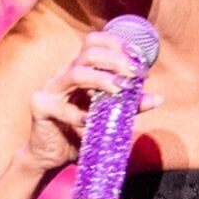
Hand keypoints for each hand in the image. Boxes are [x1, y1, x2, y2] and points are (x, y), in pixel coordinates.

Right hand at [22, 26, 147, 175]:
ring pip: (76, 74)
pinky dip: (77, 115)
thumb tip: (158, 98)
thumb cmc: (80, 131)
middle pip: (89, 53)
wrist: (52, 155)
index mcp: (79, 70)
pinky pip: (60, 108)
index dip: (117, 45)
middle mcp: (65, 74)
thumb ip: (129, 106)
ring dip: (102, 79)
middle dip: (116, 60)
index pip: (96, 43)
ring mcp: (51, 89)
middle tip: (137, 74)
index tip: (139, 58)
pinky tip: (90, 121)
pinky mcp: (41, 107)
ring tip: (121, 89)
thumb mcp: (108, 117)